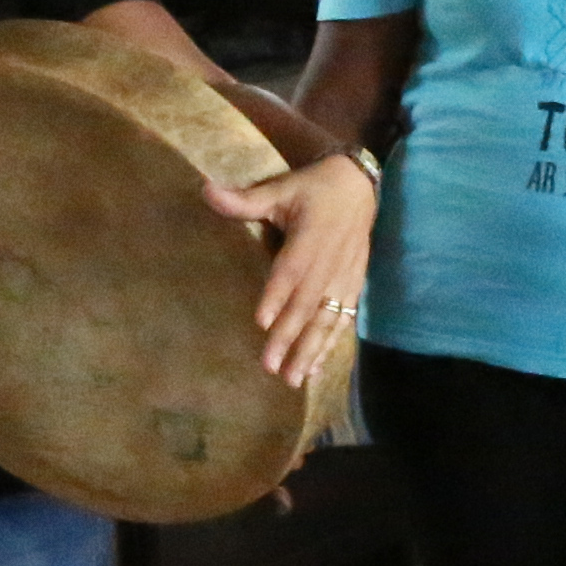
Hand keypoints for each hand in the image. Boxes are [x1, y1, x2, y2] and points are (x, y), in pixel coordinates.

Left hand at [209, 151, 372, 385]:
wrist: (359, 187)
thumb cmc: (312, 189)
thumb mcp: (279, 189)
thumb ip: (245, 200)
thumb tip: (206, 191)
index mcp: (310, 238)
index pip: (291, 270)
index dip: (278, 295)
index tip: (263, 322)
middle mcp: (330, 262)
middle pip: (308, 304)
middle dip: (289, 337)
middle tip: (270, 365)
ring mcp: (344, 278)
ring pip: (327, 319)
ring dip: (310, 350)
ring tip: (293, 378)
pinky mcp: (353, 287)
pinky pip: (342, 320)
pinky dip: (329, 346)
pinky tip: (315, 369)